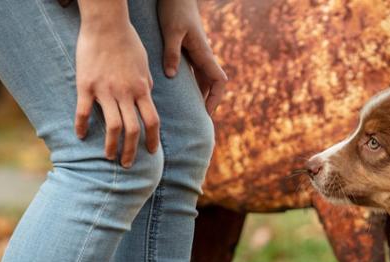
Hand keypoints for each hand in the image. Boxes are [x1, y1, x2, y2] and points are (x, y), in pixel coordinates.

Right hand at [75, 0, 159, 166]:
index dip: (152, 140)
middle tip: (127, 164)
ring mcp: (105, 90)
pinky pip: (84, 111)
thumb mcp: (144, 63)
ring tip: (109, 156)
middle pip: (133, 130)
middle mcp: (125, 93)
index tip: (151, 152)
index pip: (152, 121)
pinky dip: (82, 126)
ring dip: (111, 146)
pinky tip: (81, 136)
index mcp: (141, 89)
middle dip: (131, 151)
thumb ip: (146, 83)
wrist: (106, 24)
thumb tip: (147, 97)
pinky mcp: (86, 85)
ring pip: (112, 127)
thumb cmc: (127, 41)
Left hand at [158, 0, 227, 114]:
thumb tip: (171, 76)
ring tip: (187, 114)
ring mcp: (196, 55)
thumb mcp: (171, 31)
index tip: (206, 113)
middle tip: (195, 122)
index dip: (215, 99)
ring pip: (202, 81)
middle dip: (207, 103)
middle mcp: (203, 57)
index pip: (218, 82)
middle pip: (212, 86)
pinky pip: (192, 74)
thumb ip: (172, 53)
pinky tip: (179, 96)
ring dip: (198, 96)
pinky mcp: (188, 52)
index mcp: (203, 54)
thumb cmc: (174, 9)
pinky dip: (189, 87)